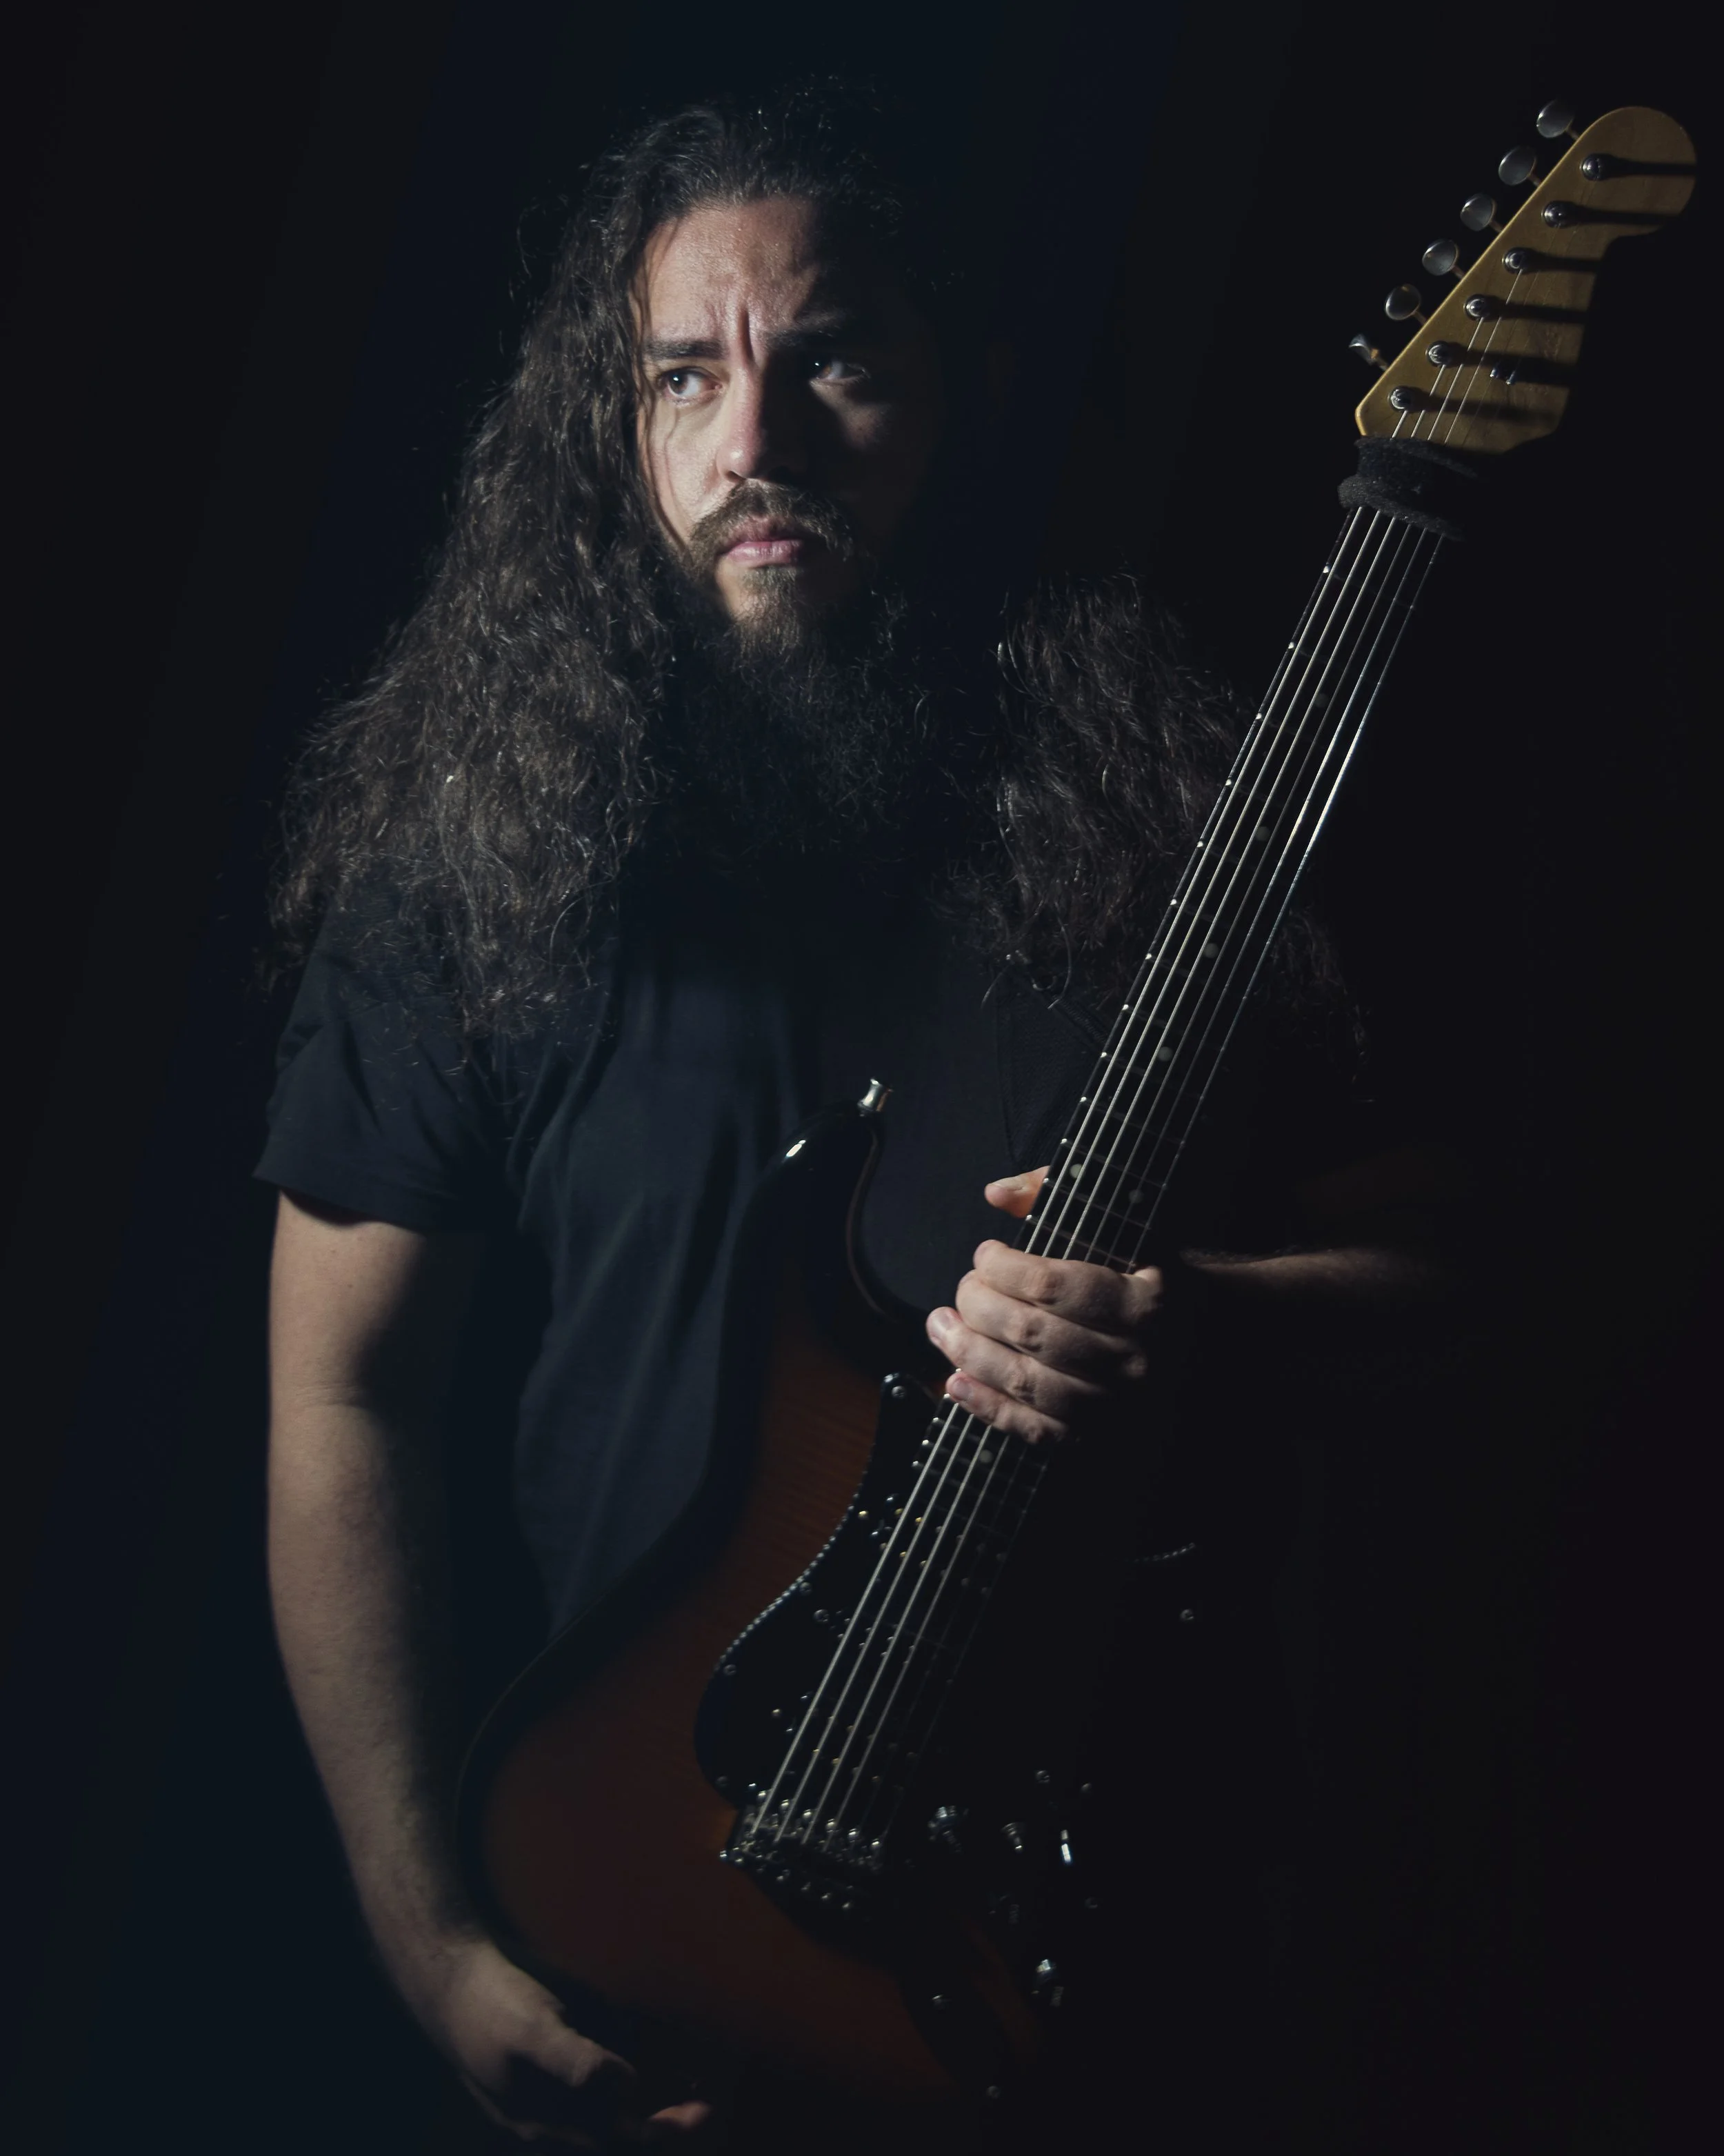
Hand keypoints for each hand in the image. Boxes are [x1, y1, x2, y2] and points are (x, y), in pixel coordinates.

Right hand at [409, 1933, 713, 2147]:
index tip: (707, 2114)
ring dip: (648, 2116)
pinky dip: (628, 2096)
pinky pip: (594, 2104)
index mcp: (551, 2120)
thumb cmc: (492, 2004)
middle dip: (664, 2127)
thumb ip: (578, 2065)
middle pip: (618, 2141)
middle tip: (710, 2108)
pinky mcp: (546, 2082)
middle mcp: (552, 2123)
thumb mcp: (534, 2029)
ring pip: (606, 2126)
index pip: (623, 2141)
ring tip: (691, 2097)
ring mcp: (547, 2105)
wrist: (446, 1984)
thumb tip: (627, 2089)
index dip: (667, 2132)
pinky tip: (649, 2076)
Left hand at [923, 1166, 1168, 1445]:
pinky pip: (1034, 1430)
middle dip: (979, 1307)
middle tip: (962, 1290)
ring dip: (970, 1354)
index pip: (1052, 1285)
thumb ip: (1058, 1195)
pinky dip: (988, 1407)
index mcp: (1145, 1302)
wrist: (1208, 1341)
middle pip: (1032, 1334)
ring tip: (942, 1327)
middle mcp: (1134, 1358)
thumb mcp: (1123, 1223)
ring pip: (1026, 1382)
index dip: (1003, 1268)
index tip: (985, 1254)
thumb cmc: (1151, 1274)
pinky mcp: (1099, 1436)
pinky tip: (955, 1382)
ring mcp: (1116, 1404)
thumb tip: (997, 1193)